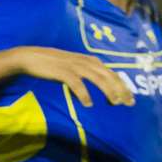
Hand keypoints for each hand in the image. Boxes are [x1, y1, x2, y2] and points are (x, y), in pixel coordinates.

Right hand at [10, 46, 134, 107]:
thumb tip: (96, 91)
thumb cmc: (53, 65)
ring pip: (97, 78)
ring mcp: (74, 66)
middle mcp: (85, 61)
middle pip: (108, 76)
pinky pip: (76, 83)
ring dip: (107, 90)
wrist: (31, 57)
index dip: (122, 86)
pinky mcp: (63, 71)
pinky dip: (84, 93)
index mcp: (90, 61)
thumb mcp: (73, 68)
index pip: (112, 73)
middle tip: (128, 103)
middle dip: (120, 89)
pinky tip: (88, 104)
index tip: (130, 99)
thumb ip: (86, 76)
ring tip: (114, 103)